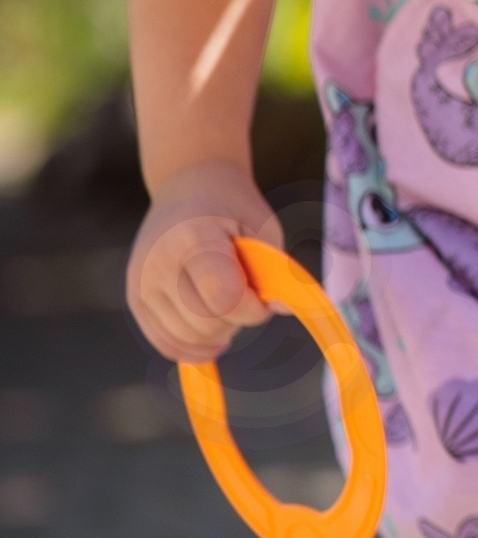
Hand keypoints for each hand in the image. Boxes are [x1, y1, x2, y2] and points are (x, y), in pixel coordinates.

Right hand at [127, 161, 283, 363]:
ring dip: (218, 333)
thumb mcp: (262, 229)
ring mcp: (142, 281)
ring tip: (227, 306)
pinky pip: (165, 342)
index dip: (253, 308)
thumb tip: (282, 308)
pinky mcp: (135, 298)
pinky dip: (193, 348)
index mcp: (192, 238)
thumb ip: (274, 271)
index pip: (224, 298)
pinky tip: (214, 339)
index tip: (262, 294)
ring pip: (187, 338)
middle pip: (205, 323)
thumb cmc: (233, 211)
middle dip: (237, 320)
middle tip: (245, 296)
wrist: (189, 189)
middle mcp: (158, 261)